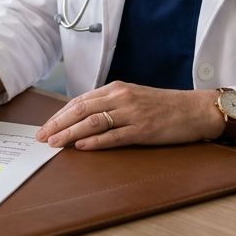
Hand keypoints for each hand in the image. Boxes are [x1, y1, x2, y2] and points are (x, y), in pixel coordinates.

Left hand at [35, 83, 224, 149]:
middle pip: (81, 110)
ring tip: (55, 142)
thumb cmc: (163, 106)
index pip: (80, 101)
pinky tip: (82, 146)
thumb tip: (82, 118)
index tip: (44, 127)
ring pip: (93, 122)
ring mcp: (132, 113)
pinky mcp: (143, 129)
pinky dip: (96, 141)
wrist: (194, 109)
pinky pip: (114, 135)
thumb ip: (109, 105)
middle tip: (41, 136)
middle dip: (58, 124)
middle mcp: (121, 98)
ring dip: (70, 133)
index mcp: (116, 89)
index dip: (59, 114)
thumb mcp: (133, 98)